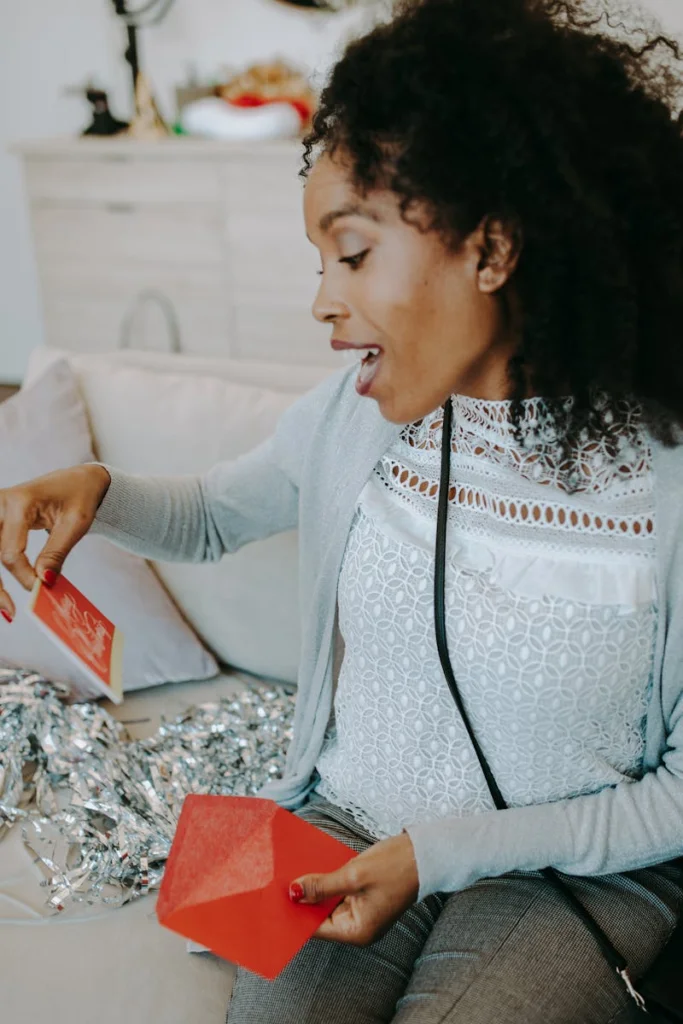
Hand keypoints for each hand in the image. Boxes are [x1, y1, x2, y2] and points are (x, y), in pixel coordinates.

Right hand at [0, 465, 110, 620]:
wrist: (78, 480)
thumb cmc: (80, 496)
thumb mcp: (76, 523)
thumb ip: (56, 553)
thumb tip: (44, 583)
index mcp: (19, 501)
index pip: (10, 552)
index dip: (23, 576)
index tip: (41, 590)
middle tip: (9, 612)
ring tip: (5, 607)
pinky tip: (2, 591)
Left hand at [289, 831, 418, 945]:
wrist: (426, 854)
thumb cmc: (396, 867)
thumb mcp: (353, 875)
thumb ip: (322, 885)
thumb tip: (294, 892)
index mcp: (357, 931)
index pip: (315, 927)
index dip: (295, 913)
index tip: (274, 899)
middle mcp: (358, 927)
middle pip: (320, 915)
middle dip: (303, 898)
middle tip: (278, 881)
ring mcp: (362, 912)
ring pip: (328, 902)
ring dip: (314, 887)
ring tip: (291, 872)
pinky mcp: (364, 896)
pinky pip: (338, 892)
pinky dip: (327, 881)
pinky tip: (314, 867)